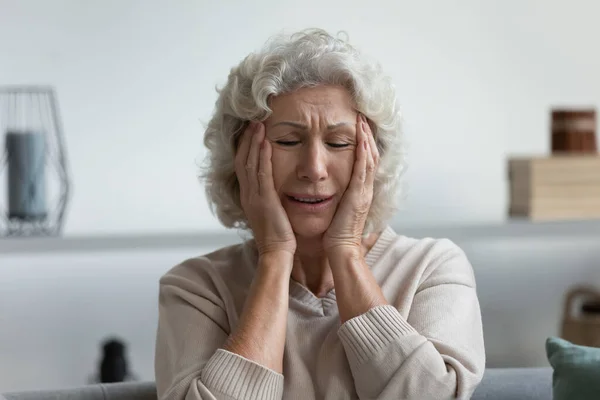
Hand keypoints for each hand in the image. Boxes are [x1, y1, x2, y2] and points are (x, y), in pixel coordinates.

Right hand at [235, 121, 296, 257]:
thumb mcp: (270, 213)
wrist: (277, 253)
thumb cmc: (279, 236)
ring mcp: (254, 196)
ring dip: (253, 142)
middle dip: (247, 139)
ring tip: (258, 124)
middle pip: (242, 160)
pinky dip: (262, 155)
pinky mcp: (265, 200)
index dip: (246, 147)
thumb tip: (274, 191)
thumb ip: (269, 200)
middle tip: (252, 121)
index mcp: (249, 197)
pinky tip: (266, 141)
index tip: (251, 132)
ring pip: (249, 162)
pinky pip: (262, 172)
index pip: (243, 166)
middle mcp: (248, 194)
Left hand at [323, 114, 378, 254]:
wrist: (341, 249)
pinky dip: (363, 154)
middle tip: (363, 116)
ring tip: (362, 121)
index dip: (364, 143)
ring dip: (366, 138)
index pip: (365, 162)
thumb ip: (341, 197)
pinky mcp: (358, 196)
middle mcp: (365, 189)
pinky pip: (362, 170)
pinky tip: (361, 140)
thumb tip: (336, 189)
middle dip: (367, 135)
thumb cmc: (337, 233)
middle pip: (371, 156)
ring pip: (369, 159)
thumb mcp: (340, 209)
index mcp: (361, 191)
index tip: (359, 127)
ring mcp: (363, 192)